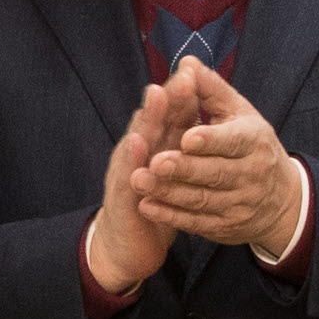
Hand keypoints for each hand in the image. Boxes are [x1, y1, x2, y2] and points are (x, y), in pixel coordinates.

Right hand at [79, 72, 191, 296]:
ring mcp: (126, 174)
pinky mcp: (122, 198)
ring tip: (156, 95)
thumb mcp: (171, 169)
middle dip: (164, 95)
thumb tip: (196, 106)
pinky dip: (132, 159)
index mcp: (153, 147)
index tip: (193, 71)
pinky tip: (138, 143)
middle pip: (152, 119)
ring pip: (137, 140)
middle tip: (176, 71)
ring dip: (146, 117)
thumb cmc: (153, 202)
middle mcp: (137, 155)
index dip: (179, 93)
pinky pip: (127, 176)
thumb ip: (180, 139)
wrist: (128, 248)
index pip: (168, 114)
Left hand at [133, 61, 300, 257]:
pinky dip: (170, 215)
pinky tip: (146, 206)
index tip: (187, 137)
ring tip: (137, 181)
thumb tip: (185, 63)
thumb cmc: (252, 145)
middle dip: (183, 168)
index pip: (232, 141)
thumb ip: (210, 89)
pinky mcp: (226, 226)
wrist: (281, 200)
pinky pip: (196, 222)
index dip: (211, 140)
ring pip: (201, 199)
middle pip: (214, 173)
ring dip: (168, 192)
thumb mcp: (239, 113)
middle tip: (155, 162)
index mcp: (254, 141)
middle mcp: (250, 174)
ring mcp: (239, 203)